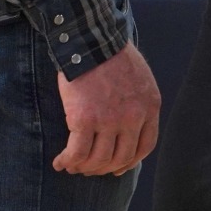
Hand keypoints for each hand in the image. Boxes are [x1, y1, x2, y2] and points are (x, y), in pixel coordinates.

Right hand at [54, 43, 160, 176]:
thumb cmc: (112, 55)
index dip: (129, 162)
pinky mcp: (85, 120)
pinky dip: (68, 162)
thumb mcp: (141, 79)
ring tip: (73, 166)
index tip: (118, 168)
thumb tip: (128, 127)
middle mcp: (133, 117)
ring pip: (98, 160)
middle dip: (104, 168)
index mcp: (150, 107)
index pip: (145, 147)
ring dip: (84, 168)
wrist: (91, 41)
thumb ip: (139, 103)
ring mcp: (110, 121)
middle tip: (90, 169)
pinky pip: (77, 153)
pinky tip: (60, 163)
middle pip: (121, 158)